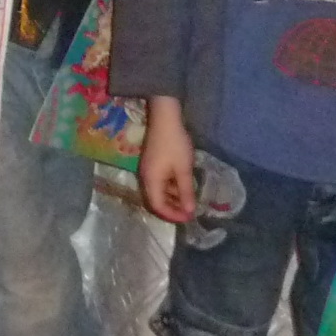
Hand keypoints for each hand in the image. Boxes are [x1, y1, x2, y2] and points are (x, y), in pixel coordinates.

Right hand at [137, 96, 196, 223]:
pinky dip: (170, 188)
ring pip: (158, 191)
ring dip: (172, 198)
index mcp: (151, 181)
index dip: (173, 216)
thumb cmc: (174, 144)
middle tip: (189, 212)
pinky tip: (182, 186)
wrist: (165, 117)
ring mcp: (147, 169)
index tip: (189, 218)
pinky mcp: (151, 163)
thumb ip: (186, 192)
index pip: (158, 206)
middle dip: (172, 209)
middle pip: (156, 200)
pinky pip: (159, 182)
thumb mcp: (183, 169)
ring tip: (188, 201)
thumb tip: (190, 212)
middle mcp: (145, 177)